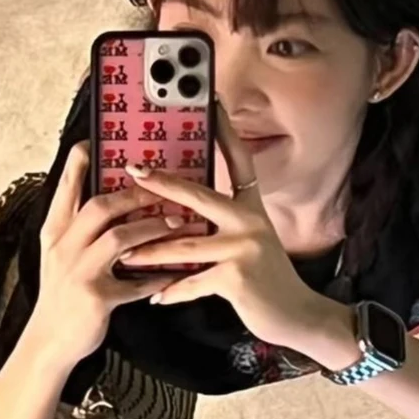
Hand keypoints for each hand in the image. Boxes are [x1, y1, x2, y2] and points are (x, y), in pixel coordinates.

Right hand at [29, 144, 169, 376]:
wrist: (49, 342)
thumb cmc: (61, 294)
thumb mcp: (60, 255)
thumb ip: (79, 229)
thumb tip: (110, 199)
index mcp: (54, 232)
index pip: (67, 188)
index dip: (82, 163)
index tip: (96, 142)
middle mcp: (64, 247)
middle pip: (100, 206)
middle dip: (136, 194)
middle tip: (163, 188)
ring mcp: (79, 272)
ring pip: (121, 239)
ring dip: (154, 228)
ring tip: (178, 223)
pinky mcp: (97, 297)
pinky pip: (137, 282)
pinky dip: (159, 277)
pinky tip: (176, 273)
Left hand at [120, 104, 321, 351]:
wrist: (296, 315)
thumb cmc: (265, 281)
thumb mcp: (249, 244)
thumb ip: (221, 227)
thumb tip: (179, 216)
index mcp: (251, 208)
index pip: (239, 160)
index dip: (226, 131)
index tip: (212, 103)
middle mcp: (250, 221)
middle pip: (199, 195)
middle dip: (162, 184)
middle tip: (133, 171)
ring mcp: (245, 247)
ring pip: (184, 246)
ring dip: (149, 252)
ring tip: (123, 255)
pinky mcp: (237, 276)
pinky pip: (192, 282)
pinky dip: (172, 291)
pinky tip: (155, 296)